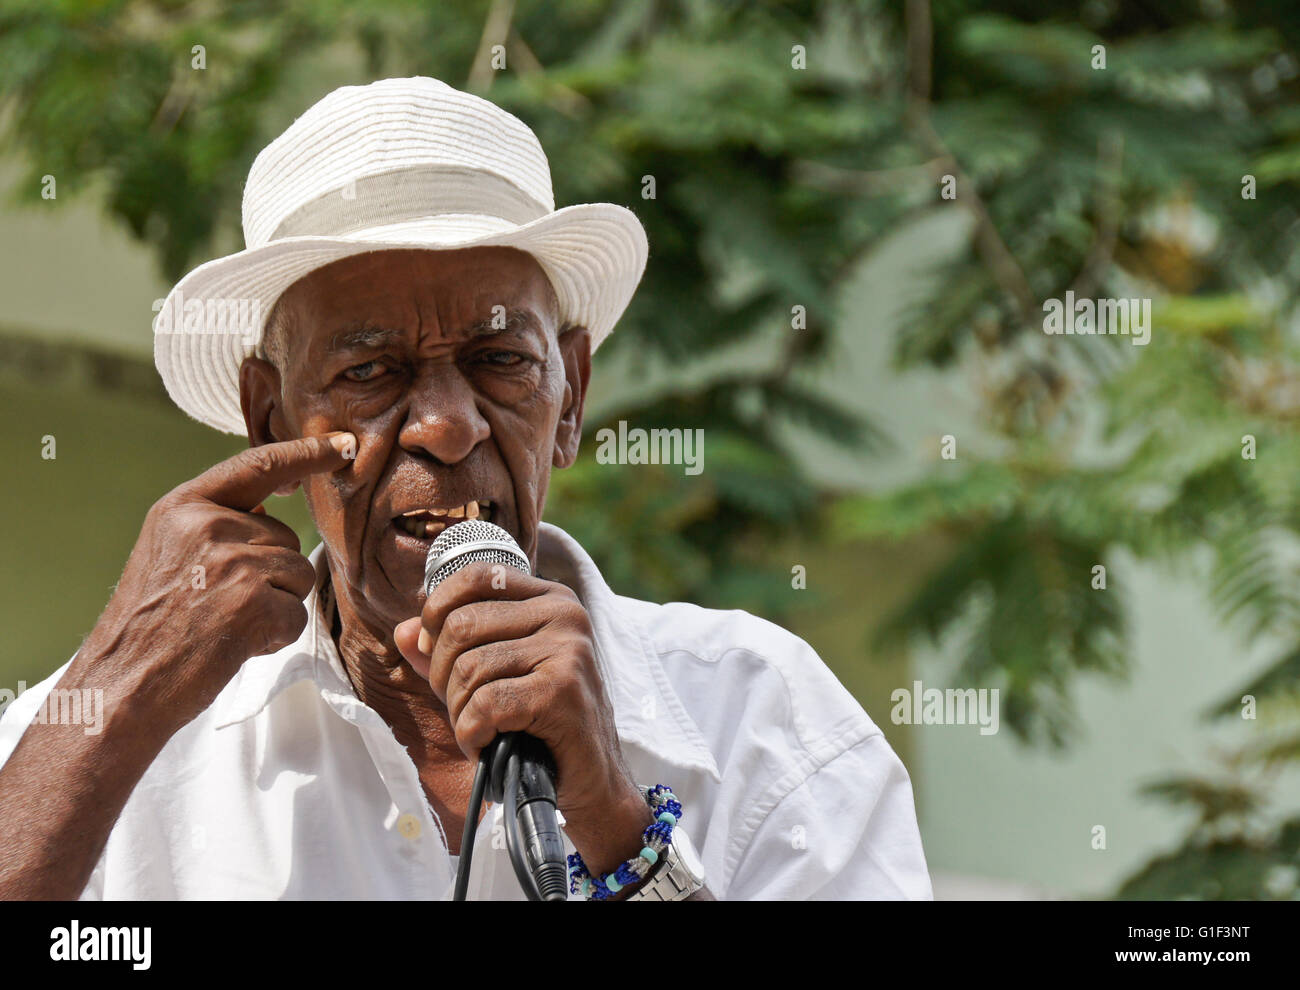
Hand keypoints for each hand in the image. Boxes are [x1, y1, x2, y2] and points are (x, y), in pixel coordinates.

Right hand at [76, 432, 355, 734]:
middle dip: (270, 576)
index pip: (257, 465)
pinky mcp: (254, 603)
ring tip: (224, 624)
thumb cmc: (148, 626)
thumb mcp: (170, 553)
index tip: (343, 444)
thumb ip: (217, 526)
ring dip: (276, 605)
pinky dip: (275, 637)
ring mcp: (233, 563)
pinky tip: (234, 645)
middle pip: (285, 539)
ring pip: (298, 575)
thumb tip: (275, 510)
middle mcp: (209, 525)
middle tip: (218, 606)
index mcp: (184, 506)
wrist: (121, 685)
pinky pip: (297, 615)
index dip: (305, 454)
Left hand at [393, 564, 653, 873]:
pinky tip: (487, 745)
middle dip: (443, 675)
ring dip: (459, 712)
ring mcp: (567, 650)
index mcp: (551, 598)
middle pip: (461, 626)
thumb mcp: (495, 674)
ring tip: (481, 730)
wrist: (592, 778)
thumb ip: (448, 650)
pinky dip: (472, 734)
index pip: (477, 576)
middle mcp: (564, 614)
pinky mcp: (562, 690)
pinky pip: (484, 705)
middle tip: (463, 706)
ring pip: (468, 669)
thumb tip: (405, 632)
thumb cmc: (540, 723)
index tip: (433, 648)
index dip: (438, 610)